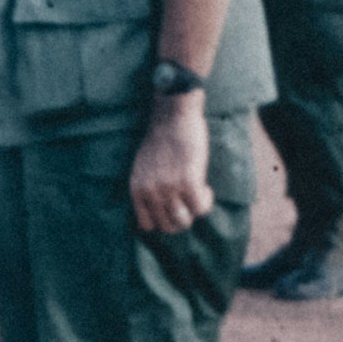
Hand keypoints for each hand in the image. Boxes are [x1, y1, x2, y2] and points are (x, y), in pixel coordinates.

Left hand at [128, 92, 213, 235]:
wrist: (172, 115)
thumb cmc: (161, 139)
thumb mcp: (143, 167)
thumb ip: (148, 188)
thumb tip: (161, 211)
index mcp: (136, 189)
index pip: (148, 225)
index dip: (164, 219)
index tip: (174, 205)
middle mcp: (150, 192)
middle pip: (169, 226)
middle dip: (182, 217)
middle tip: (189, 200)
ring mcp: (168, 188)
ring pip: (184, 221)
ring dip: (194, 210)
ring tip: (197, 192)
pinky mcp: (188, 182)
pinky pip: (200, 208)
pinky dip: (206, 201)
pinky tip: (205, 187)